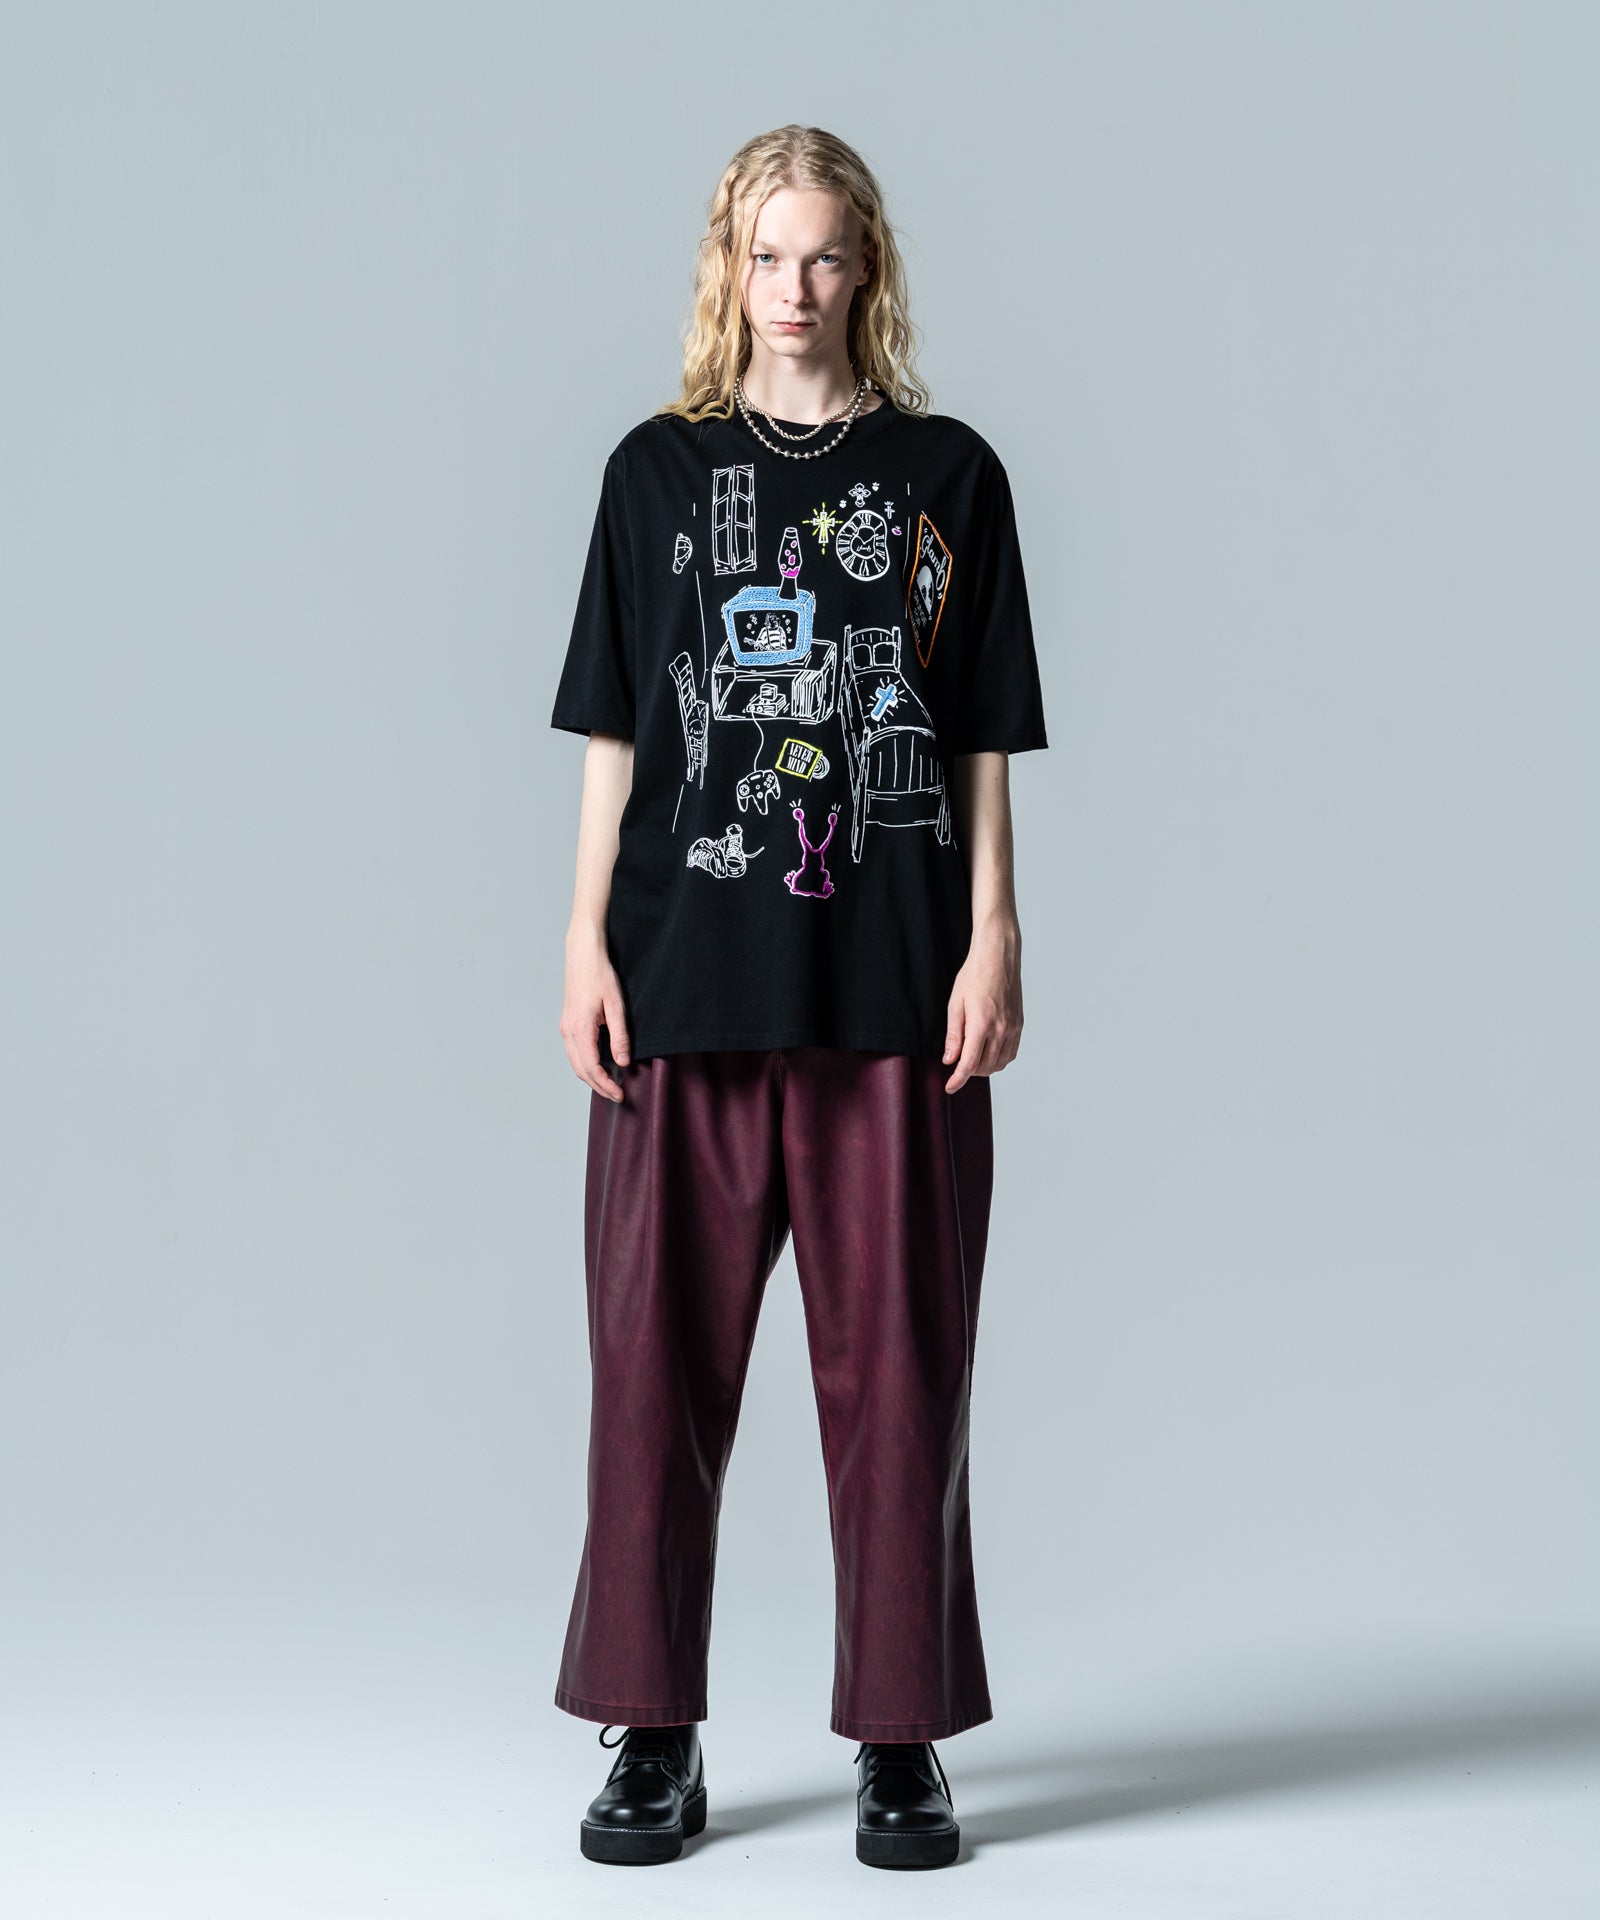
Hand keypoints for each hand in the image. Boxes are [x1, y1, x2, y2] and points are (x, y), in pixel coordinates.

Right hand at [560, 929, 631, 1100]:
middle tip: (617, 1095)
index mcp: (580, 1029)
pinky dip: (586, 1064)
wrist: (583, 954)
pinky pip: (574, 1052)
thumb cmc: (600, 975)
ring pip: (575, 1063)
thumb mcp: (616, 1006)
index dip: (605, 1085)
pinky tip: (600, 1065)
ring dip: (591, 1077)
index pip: (592, 1068)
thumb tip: (623, 1062)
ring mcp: (565, 1027)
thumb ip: (620, 1036)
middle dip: (598, 1086)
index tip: (620, 1095)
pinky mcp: (567, 1023)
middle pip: (581, 1070)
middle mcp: (568, 1031)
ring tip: (610, 1084)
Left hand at [942, 916, 1022, 1091]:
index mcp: (982, 1024)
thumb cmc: (973, 976)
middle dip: (968, 1072)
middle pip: (984, 1067)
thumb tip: (949, 1060)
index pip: (969, 1064)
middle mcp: (1001, 1029)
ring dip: (984, 1068)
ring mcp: (1013, 1028)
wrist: (998, 957)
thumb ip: (954, 1035)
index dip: (958, 1080)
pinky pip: (1011, 1053)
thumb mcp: (955, 1004)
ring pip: (999, 1063)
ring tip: (971, 1058)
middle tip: (956, 1064)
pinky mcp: (1019, 1024)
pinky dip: (999, 1059)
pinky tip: (988, 1052)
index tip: (949, 1087)